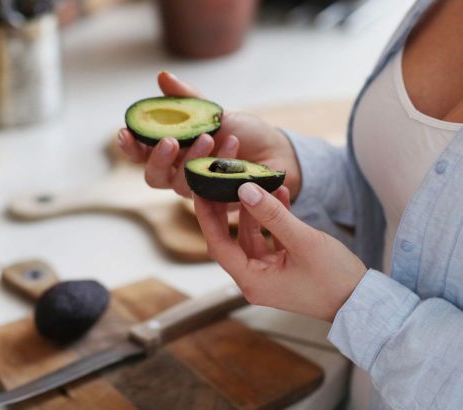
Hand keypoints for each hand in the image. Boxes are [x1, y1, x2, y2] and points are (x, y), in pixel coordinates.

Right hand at [118, 71, 301, 198]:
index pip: (140, 154)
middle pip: (153, 176)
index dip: (129, 146)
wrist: (277, 151)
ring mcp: (197, 190)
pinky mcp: (218, 202)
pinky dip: (219, 165)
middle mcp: (179, 173)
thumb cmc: (243, 133)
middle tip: (170, 140)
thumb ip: (186, 100)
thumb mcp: (213, 111)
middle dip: (158, 159)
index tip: (124, 132)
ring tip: (211, 136)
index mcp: (172, 152)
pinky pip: (210, 189)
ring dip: (193, 159)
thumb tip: (162, 76)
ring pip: (180, 185)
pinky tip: (232, 147)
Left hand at [194, 183, 366, 321]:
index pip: (218, 245)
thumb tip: (244, 189)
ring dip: (255, 211)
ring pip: (251, 237)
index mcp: (252, 281)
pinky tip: (280, 195)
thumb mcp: (303, 241)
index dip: (207, 217)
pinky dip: (272, 221)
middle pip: (230, 240)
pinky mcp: (281, 270)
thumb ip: (272, 215)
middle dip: (225, 211)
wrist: (363, 303)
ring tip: (258, 181)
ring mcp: (267, 275)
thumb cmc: (335, 278)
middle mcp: (254, 280)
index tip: (199, 191)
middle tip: (219, 182)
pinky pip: (269, 241)